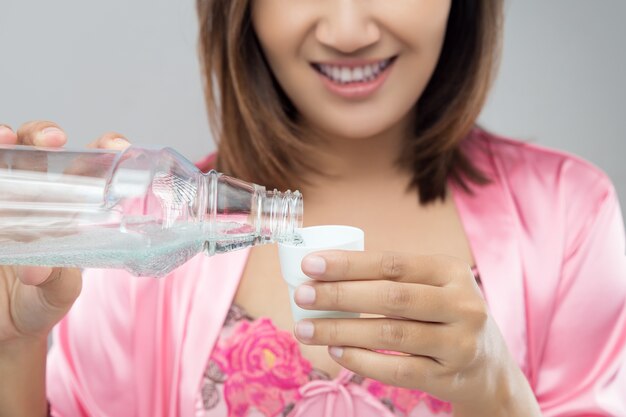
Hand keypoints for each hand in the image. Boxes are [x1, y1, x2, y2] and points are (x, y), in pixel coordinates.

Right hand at [0, 121, 130, 344]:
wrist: (2, 330)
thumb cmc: (38, 304)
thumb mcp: (56, 297)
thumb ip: (56, 283)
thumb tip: (38, 270)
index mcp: (67, 210)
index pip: (87, 169)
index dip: (102, 150)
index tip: (116, 146)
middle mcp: (32, 198)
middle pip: (38, 150)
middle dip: (44, 133)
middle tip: (54, 139)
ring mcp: (2, 201)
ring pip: (3, 157)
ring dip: (5, 139)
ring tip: (5, 138)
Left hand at [292, 251, 540, 414]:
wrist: (489, 367)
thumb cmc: (445, 315)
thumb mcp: (434, 287)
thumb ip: (394, 278)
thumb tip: (326, 273)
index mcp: (452, 271)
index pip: (393, 263)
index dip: (349, 263)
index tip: (311, 264)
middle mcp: (462, 304)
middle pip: (391, 298)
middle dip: (340, 295)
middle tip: (302, 295)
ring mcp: (459, 343)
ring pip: (390, 335)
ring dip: (341, 331)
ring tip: (306, 329)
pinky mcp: (449, 377)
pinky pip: (397, 371)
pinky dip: (362, 361)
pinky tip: (336, 352)